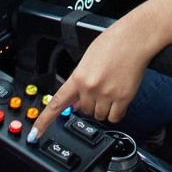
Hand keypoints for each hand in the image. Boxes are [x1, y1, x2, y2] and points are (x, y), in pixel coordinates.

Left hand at [28, 14, 152, 142]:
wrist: (135, 37)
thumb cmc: (114, 42)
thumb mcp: (88, 58)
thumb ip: (79, 80)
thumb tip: (74, 103)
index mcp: (78, 77)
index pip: (56, 104)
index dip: (44, 121)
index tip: (35, 134)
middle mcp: (90, 88)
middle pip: (84, 110)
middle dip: (90, 103)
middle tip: (100, 87)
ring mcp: (107, 94)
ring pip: (99, 115)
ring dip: (104, 108)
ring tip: (112, 89)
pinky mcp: (123, 98)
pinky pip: (115, 117)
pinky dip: (116, 112)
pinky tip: (119, 98)